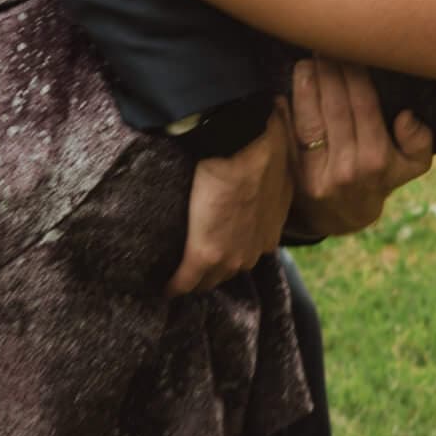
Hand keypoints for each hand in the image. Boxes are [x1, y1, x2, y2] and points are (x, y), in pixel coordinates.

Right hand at [169, 106, 295, 295]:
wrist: (243, 146)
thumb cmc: (260, 146)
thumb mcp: (272, 171)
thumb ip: (266, 185)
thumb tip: (261, 174)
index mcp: (270, 230)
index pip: (248, 251)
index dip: (232, 248)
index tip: (219, 243)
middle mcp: (255, 250)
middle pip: (229, 270)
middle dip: (214, 267)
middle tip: (194, 262)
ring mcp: (231, 256)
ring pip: (209, 279)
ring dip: (196, 278)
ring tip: (177, 273)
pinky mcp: (205, 256)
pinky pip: (186, 281)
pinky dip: (174, 286)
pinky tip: (164, 288)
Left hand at [283, 57, 435, 239]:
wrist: (344, 216)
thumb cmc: (381, 177)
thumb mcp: (412, 166)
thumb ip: (419, 142)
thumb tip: (406, 117)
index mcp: (379, 160)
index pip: (364, 106)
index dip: (354, 74)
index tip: (348, 48)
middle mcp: (349, 168)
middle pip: (335, 108)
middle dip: (328, 72)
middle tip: (324, 43)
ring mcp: (320, 174)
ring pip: (310, 119)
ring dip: (306, 85)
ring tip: (307, 61)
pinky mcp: (297, 176)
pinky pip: (291, 135)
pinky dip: (287, 108)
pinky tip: (287, 87)